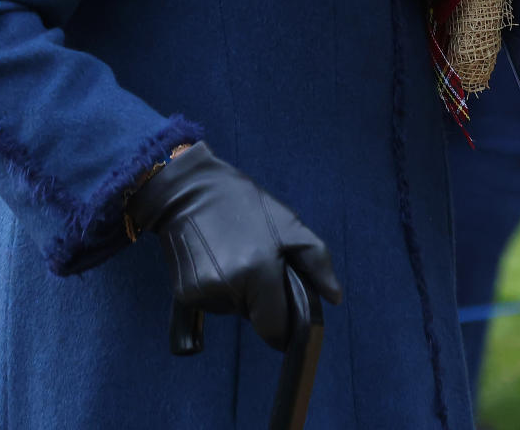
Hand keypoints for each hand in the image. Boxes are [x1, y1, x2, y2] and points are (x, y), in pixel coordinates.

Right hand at [126, 142, 341, 354]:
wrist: (188, 190)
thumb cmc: (243, 203)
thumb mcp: (287, 223)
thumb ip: (316, 261)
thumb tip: (335, 298)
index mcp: (259, 270)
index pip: (275, 328)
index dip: (283, 326)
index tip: (285, 312)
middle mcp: (231, 287)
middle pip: (254, 318)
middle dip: (261, 301)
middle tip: (257, 264)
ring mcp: (204, 293)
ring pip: (233, 310)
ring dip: (239, 293)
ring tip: (233, 254)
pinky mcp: (185, 295)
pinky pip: (213, 303)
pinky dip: (218, 289)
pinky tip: (214, 260)